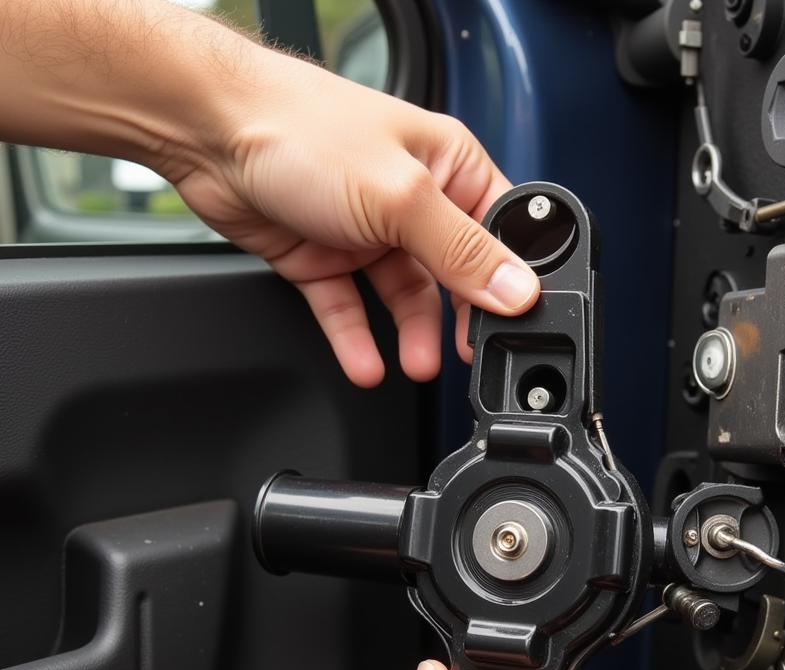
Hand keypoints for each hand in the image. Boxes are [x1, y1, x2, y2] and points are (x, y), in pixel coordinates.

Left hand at [168, 53, 539, 386]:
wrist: (208, 131)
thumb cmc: (301, 129)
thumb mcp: (402, 197)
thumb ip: (462, 252)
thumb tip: (516, 291)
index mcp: (449, 168)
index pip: (500, 234)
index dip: (509, 281)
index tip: (512, 322)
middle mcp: (413, 201)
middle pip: (454, 276)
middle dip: (460, 320)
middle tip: (466, 355)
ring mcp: (369, 232)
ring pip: (404, 299)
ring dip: (411, 336)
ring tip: (414, 366)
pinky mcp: (326, 259)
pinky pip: (351, 310)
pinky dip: (357, 340)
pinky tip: (366, 364)